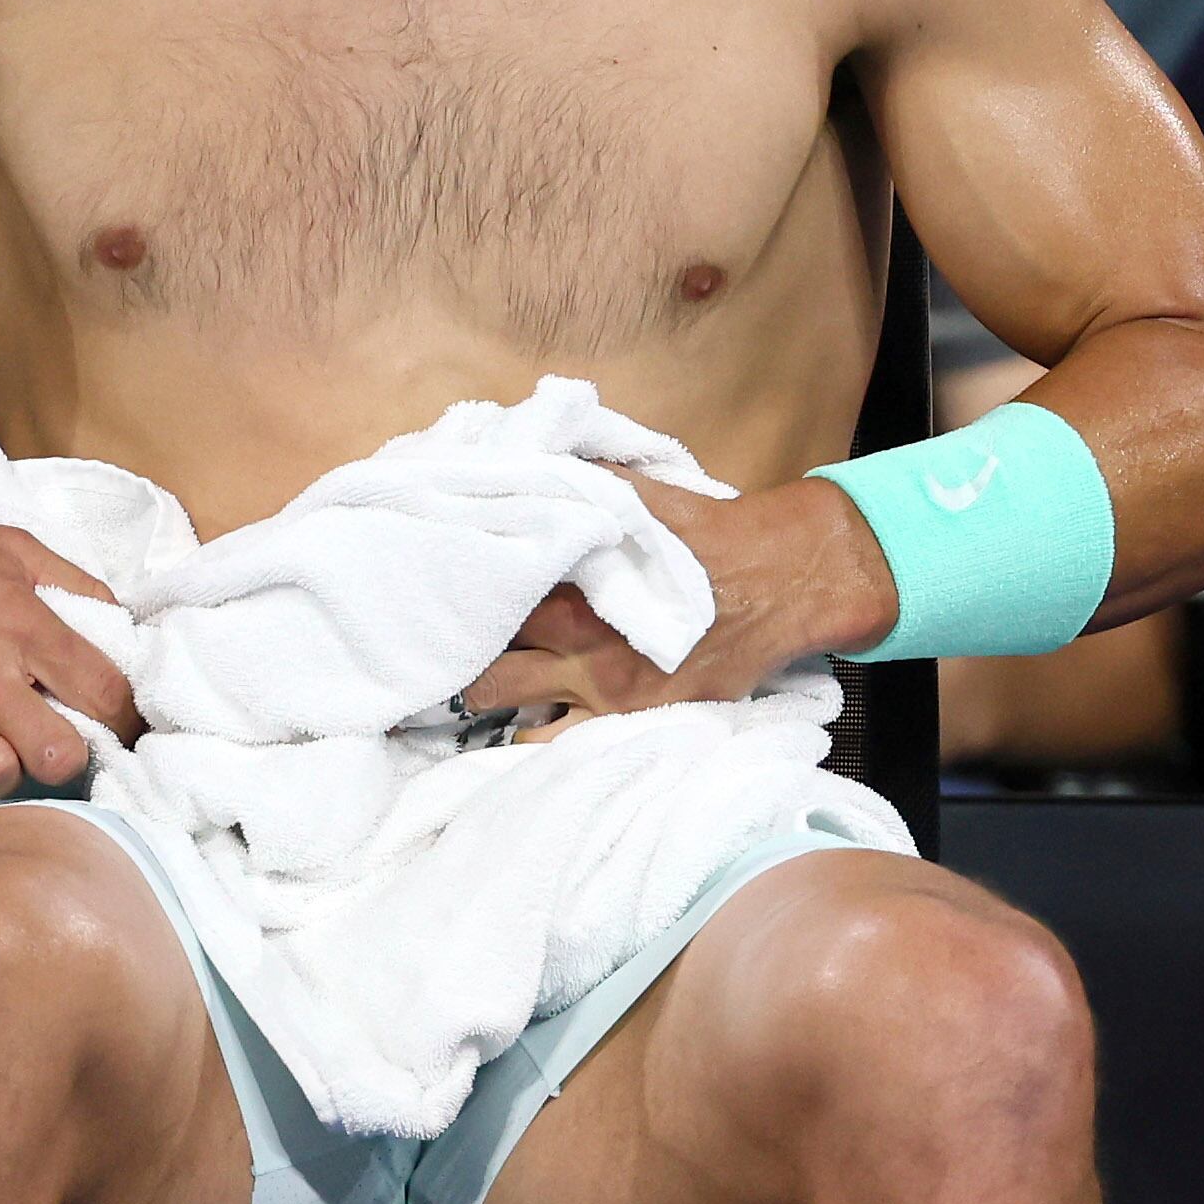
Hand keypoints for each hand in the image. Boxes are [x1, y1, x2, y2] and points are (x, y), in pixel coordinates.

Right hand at [0, 473, 141, 821]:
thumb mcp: (8, 544)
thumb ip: (70, 582)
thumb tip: (123, 624)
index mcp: (19, 619)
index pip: (104, 690)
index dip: (123, 721)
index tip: (118, 731)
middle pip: (56, 753)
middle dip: (66, 761)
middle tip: (51, 750)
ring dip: (1, 778)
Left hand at [457, 473, 894, 737]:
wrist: (781, 581)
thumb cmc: (705, 534)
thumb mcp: (637, 491)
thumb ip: (576, 478)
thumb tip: (516, 453)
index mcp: (571, 575)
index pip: (481, 587)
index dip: (446, 590)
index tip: (422, 593)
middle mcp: (577, 636)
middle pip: (479, 659)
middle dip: (454, 655)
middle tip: (434, 652)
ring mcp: (600, 687)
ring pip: (505, 712)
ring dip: (486, 703)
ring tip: (465, 694)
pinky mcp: (630, 721)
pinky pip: (557, 749)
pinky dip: (530, 741)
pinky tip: (511, 732)